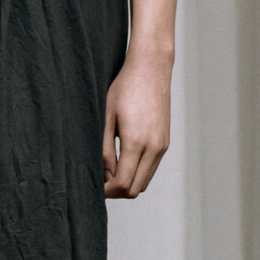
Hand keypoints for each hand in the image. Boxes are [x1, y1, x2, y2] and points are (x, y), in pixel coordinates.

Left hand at [103, 54, 170, 198]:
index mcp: (136, 142)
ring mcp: (162, 146)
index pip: (122, 183)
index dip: (106, 191)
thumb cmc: (125, 88)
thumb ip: (104, 149)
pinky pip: (151, 169)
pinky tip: (123, 161)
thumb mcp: (107, 117)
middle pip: (135, 189)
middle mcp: (153, 147)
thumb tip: (104, 174)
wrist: (151, 68)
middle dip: (116, 191)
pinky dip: (137, 173)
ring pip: (144, 182)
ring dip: (127, 183)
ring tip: (109, 170)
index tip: (94, 185)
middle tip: (100, 180)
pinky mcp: (165, 142)